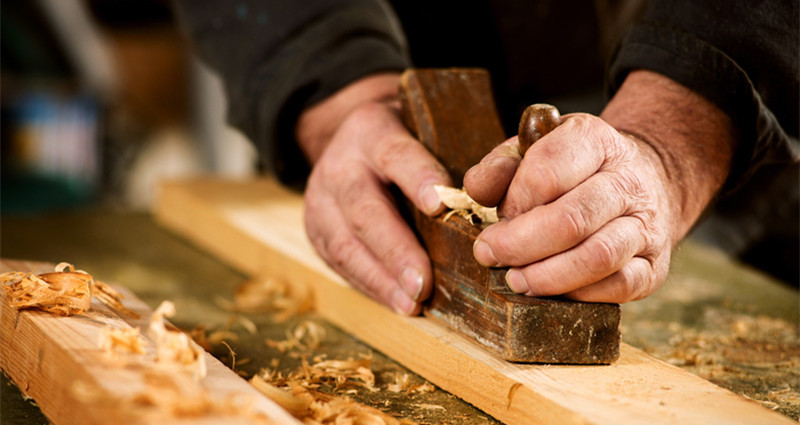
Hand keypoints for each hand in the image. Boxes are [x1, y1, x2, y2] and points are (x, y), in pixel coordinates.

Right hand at [297, 74, 450, 314]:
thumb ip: (454, 152)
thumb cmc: (406, 140)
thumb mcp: (424, 128)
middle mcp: (340, 164)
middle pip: (363, 209)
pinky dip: (370, 286)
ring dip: (381, 278)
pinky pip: (340, 262)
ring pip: (345, 243)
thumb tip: (498, 189)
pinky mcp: (316, 230)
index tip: (439, 206)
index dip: (416, 178)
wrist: (351, 140)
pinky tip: (397, 302)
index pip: (395, 153)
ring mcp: (321, 199)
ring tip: (411, 303)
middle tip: (423, 282)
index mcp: (372, 130)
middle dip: (395, 250)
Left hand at [465, 116, 673, 301]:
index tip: (497, 216)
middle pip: (571, 220)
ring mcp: (646, 225)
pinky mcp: (654, 265)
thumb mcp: (534, 150)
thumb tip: (476, 188)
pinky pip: (618, 286)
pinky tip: (552, 290)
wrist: (641, 181)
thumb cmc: (574, 169)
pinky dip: (578, 294)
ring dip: (546, 276)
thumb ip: (500, 166)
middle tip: (490, 254)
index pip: (547, 172)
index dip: (514, 201)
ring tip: (516, 279)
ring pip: (597, 256)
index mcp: (595, 141)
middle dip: (520, 244)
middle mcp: (628, 181)